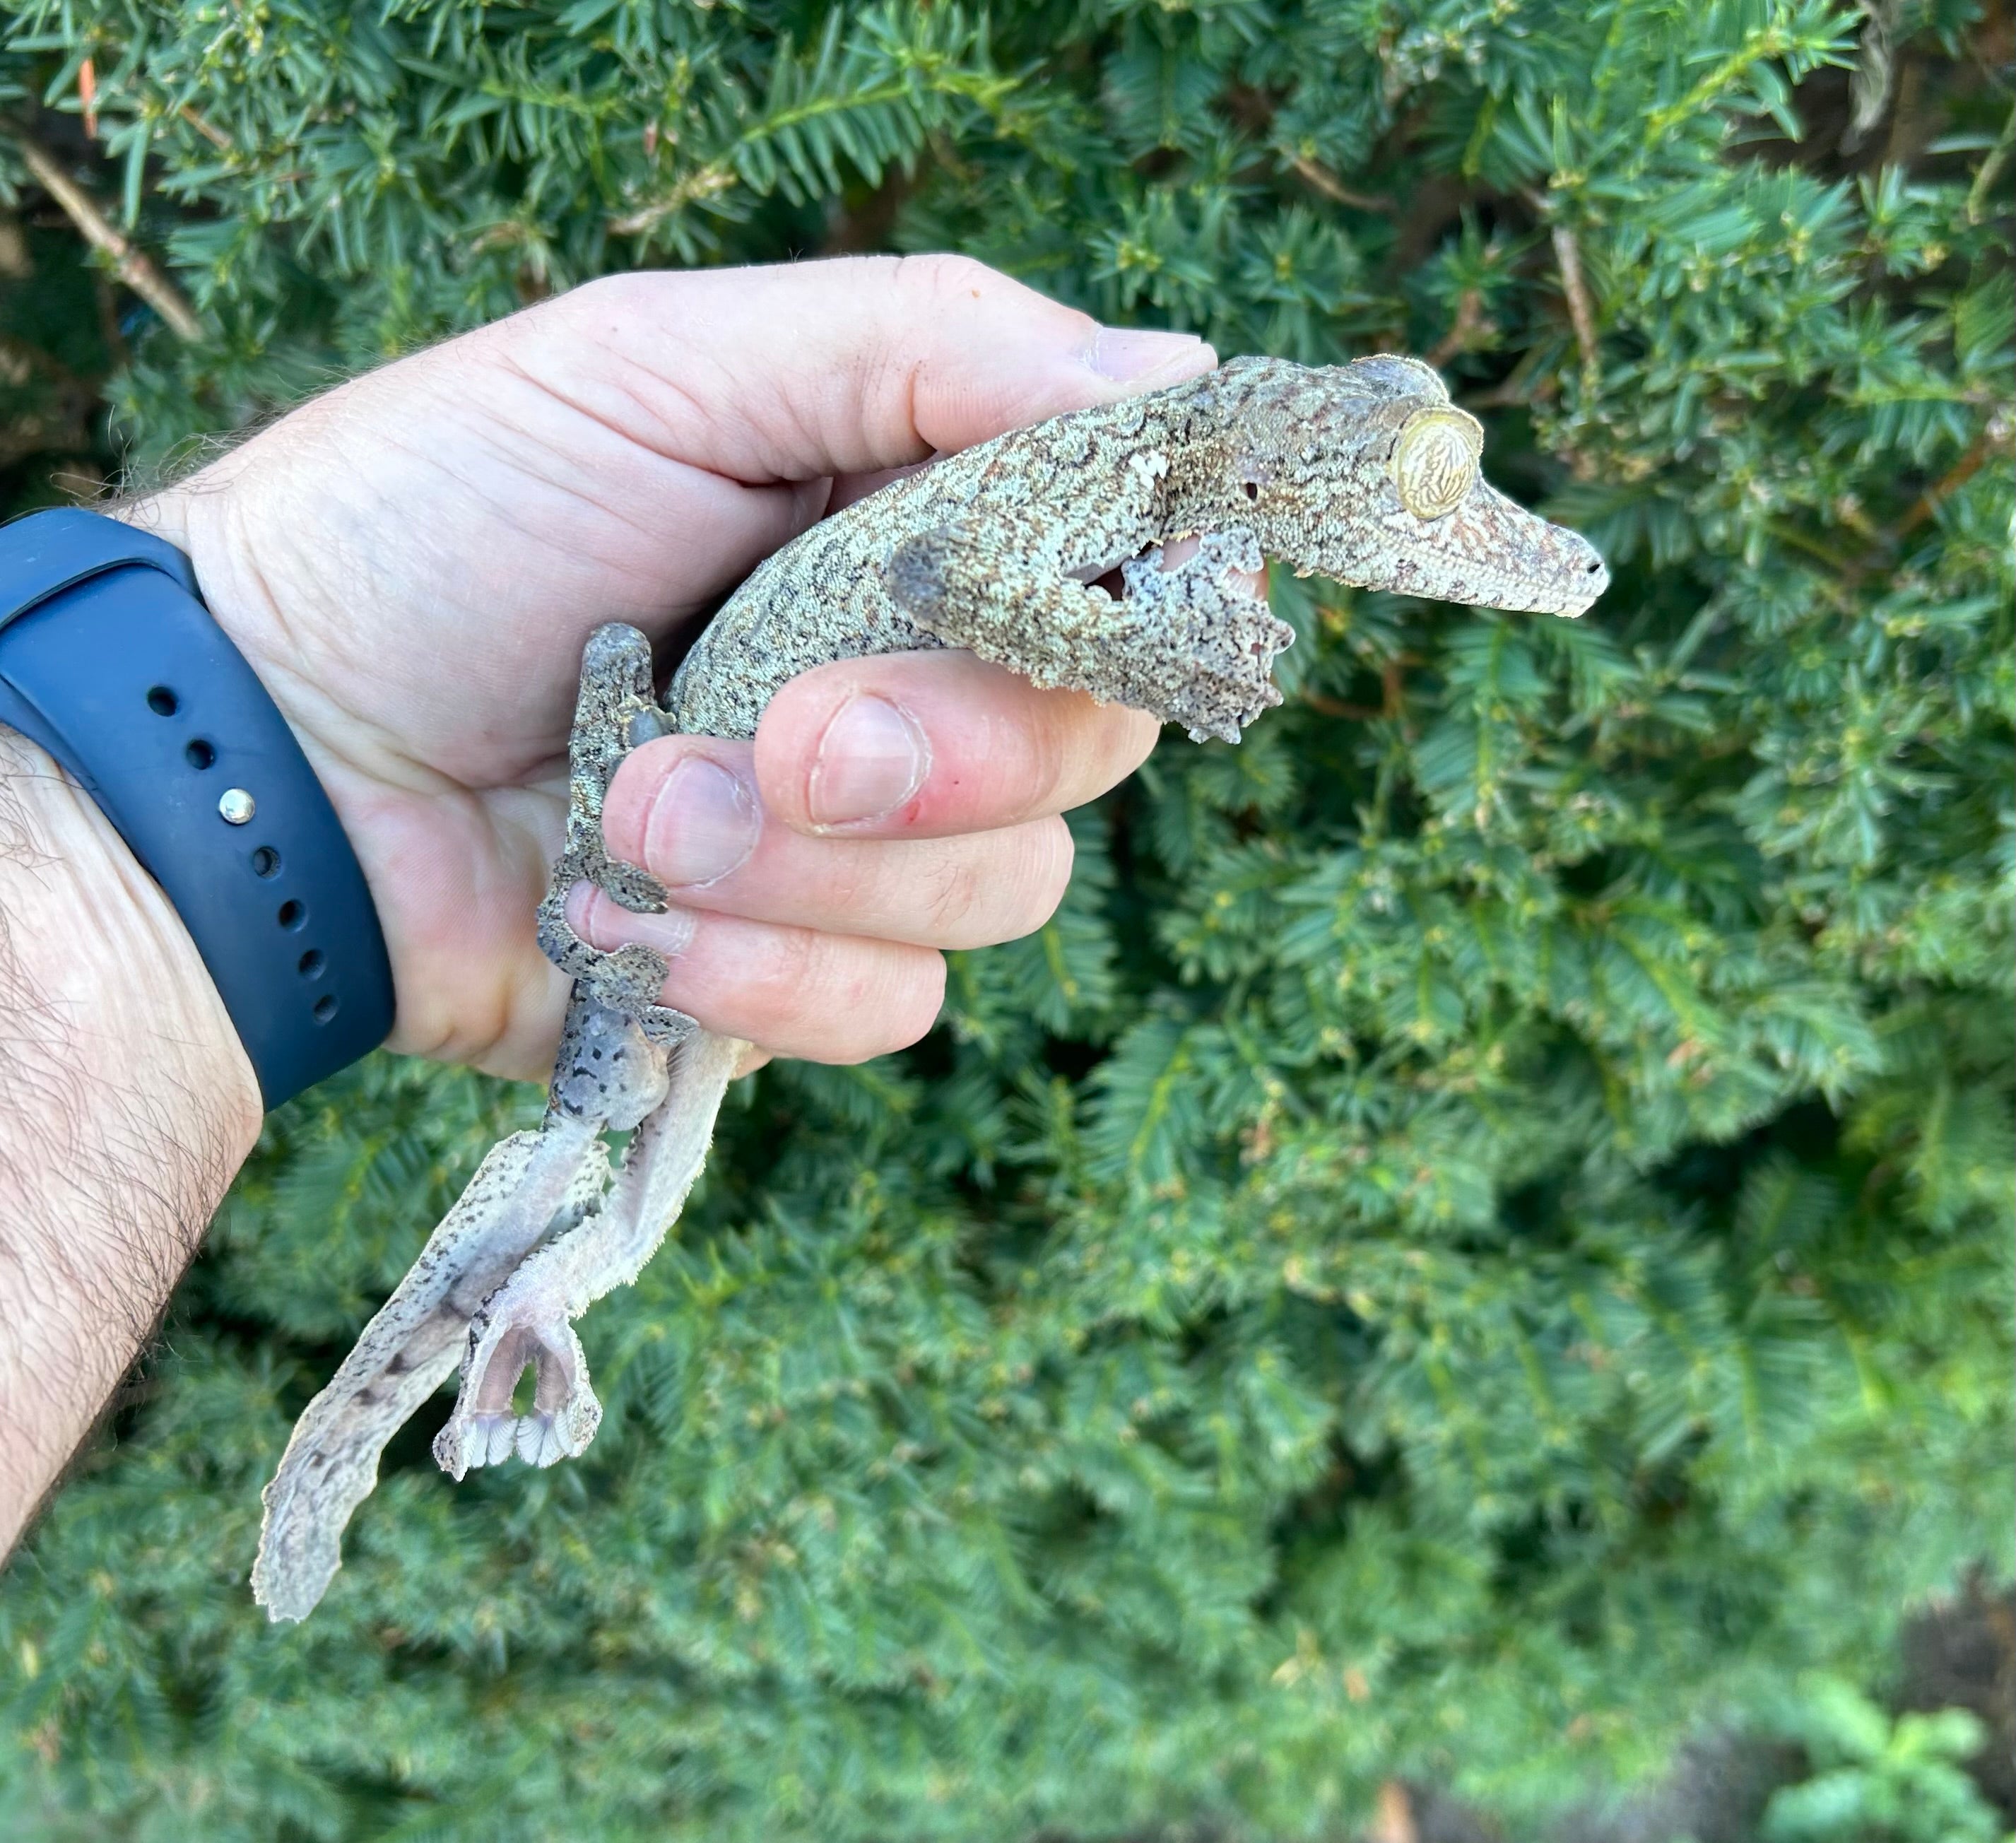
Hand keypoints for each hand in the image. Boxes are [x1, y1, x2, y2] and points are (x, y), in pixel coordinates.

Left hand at [121, 255, 1216, 1082]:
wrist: (261, 756)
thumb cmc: (434, 525)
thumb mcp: (658, 366)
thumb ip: (923, 352)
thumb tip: (1179, 376)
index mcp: (902, 530)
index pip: (1114, 577)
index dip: (1115, 607)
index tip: (1053, 613)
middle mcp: (909, 687)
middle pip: (1089, 748)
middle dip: (947, 753)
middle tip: (789, 735)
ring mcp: (854, 850)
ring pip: (1005, 892)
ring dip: (817, 869)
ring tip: (639, 817)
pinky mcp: (788, 983)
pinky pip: (892, 1007)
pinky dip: (765, 974)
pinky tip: (629, 923)